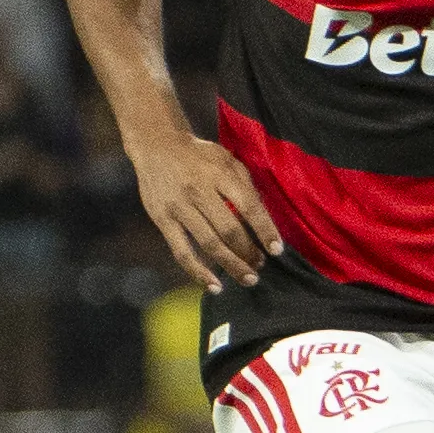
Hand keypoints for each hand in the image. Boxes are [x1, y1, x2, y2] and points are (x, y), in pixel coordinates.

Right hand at [127, 134, 282, 292]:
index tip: (277, 250)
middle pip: (230, 230)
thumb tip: (263, 219)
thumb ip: (245, 186)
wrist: (156, 146)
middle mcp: (199, 192)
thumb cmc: (199, 156)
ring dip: (232, 265)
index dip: (265, 230)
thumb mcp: (226, 159)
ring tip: (248, 278)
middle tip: (261, 265)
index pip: (249, 207)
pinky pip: (182, 252)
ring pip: (209, 244)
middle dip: (249, 252)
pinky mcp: (163, 221)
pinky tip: (214, 286)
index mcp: (220, 174)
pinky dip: (199, 272)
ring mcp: (179, 208)